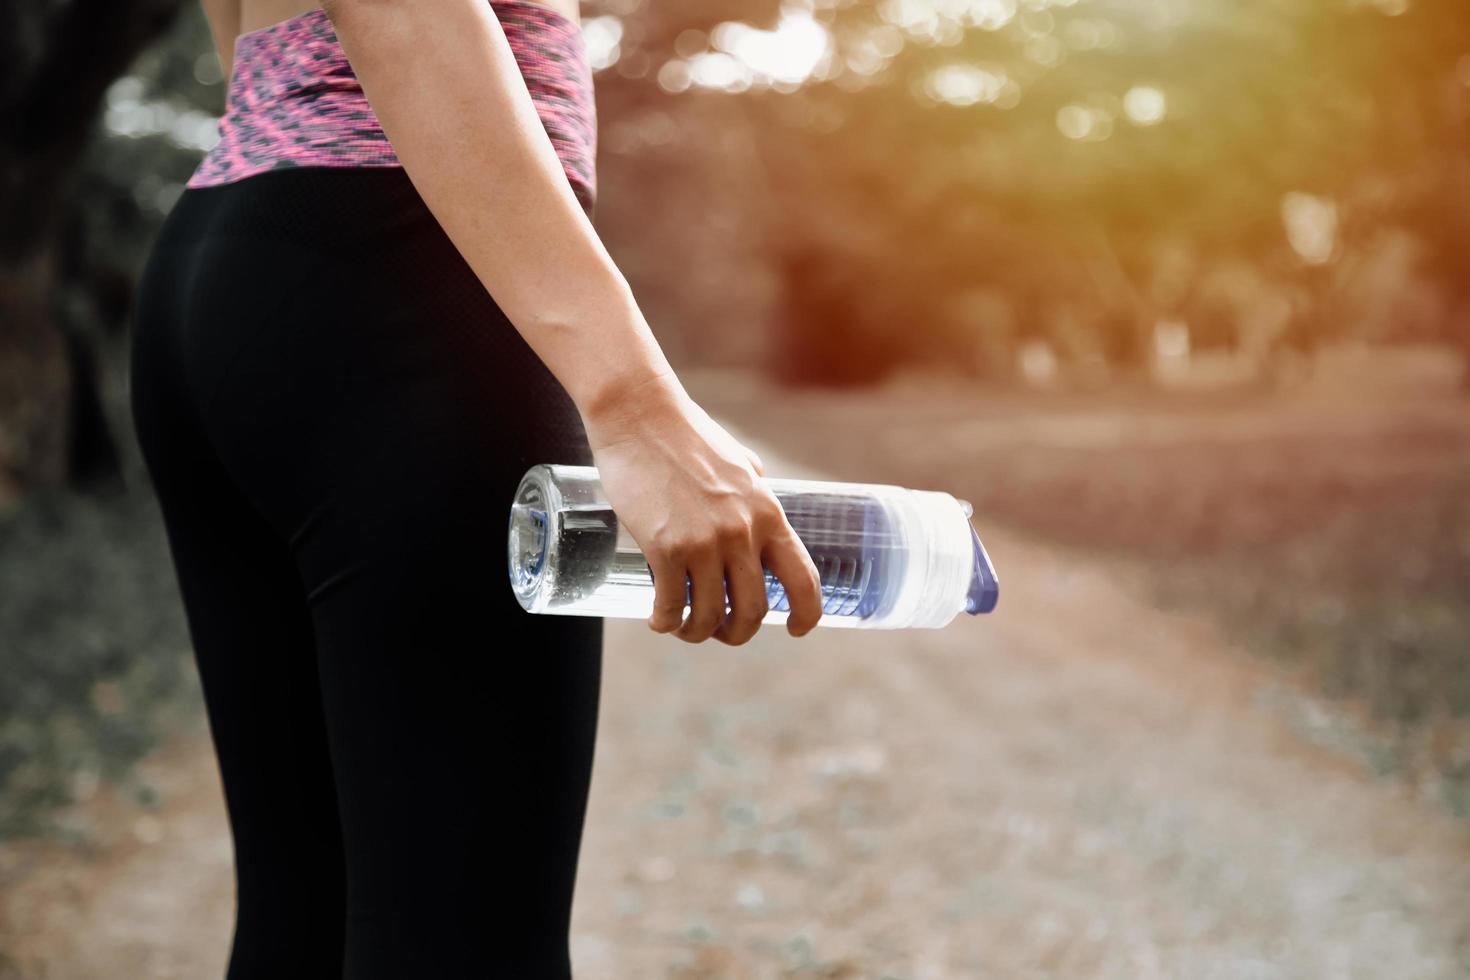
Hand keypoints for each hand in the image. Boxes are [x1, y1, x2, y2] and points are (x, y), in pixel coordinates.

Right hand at [581, 372, 823, 643]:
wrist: (639, 414)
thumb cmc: (686, 434)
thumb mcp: (739, 463)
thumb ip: (754, 494)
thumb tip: (760, 520)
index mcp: (768, 513)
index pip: (803, 579)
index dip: (806, 614)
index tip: (796, 629)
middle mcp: (743, 533)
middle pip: (754, 610)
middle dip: (738, 632)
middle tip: (721, 632)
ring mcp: (704, 542)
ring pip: (710, 615)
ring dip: (697, 632)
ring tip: (684, 628)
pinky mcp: (665, 546)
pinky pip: (671, 604)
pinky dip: (665, 622)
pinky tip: (659, 621)